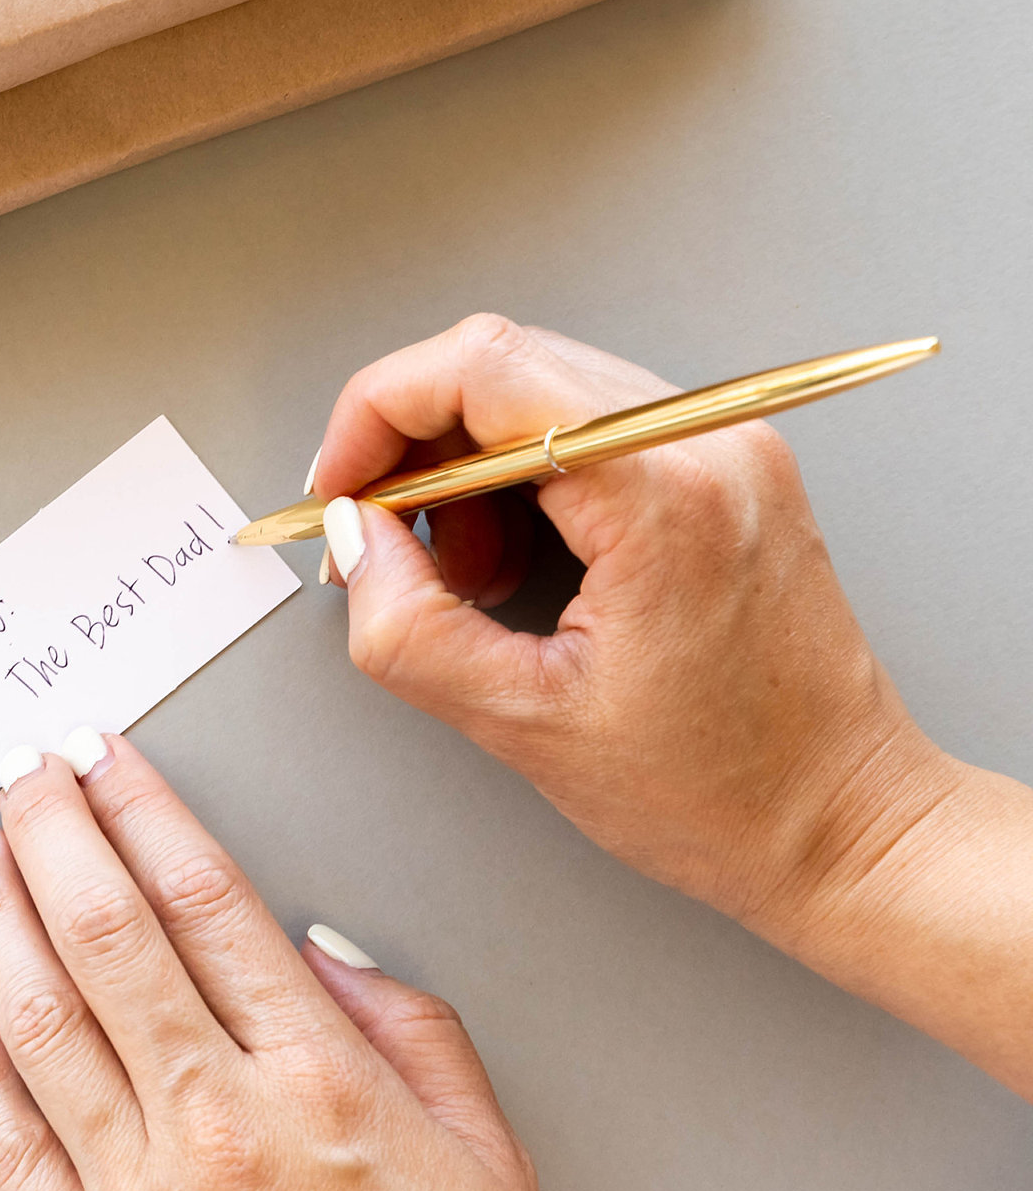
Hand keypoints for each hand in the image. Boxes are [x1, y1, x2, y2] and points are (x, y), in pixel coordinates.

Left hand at [0, 731, 531, 1190]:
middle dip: (52, 831)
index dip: (141, 805)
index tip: (104, 753)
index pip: (202, 895)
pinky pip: (10, 1141)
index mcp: (319, 1077)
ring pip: (40, 1015)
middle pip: (106, 931)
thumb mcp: (481, 1150)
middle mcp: (220, 1121)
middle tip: (23, 771)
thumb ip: (409, 1026)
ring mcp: (144, 1185)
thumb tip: (313, 938)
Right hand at [306, 315, 939, 931]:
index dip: (376, 414)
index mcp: (662, 495)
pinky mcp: (729, 465)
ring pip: (538, 388)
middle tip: (378, 537)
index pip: (480, 369)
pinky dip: (522, 477)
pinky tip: (516, 560)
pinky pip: (589, 424)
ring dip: (466, 467)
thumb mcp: (523, 725)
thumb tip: (349, 538)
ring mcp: (726, 445)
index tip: (339, 487)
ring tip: (462, 574)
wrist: (851, 826)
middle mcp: (705, 442)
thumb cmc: (726, 794)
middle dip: (413, 446)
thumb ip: (405, 625)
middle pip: (502, 363)